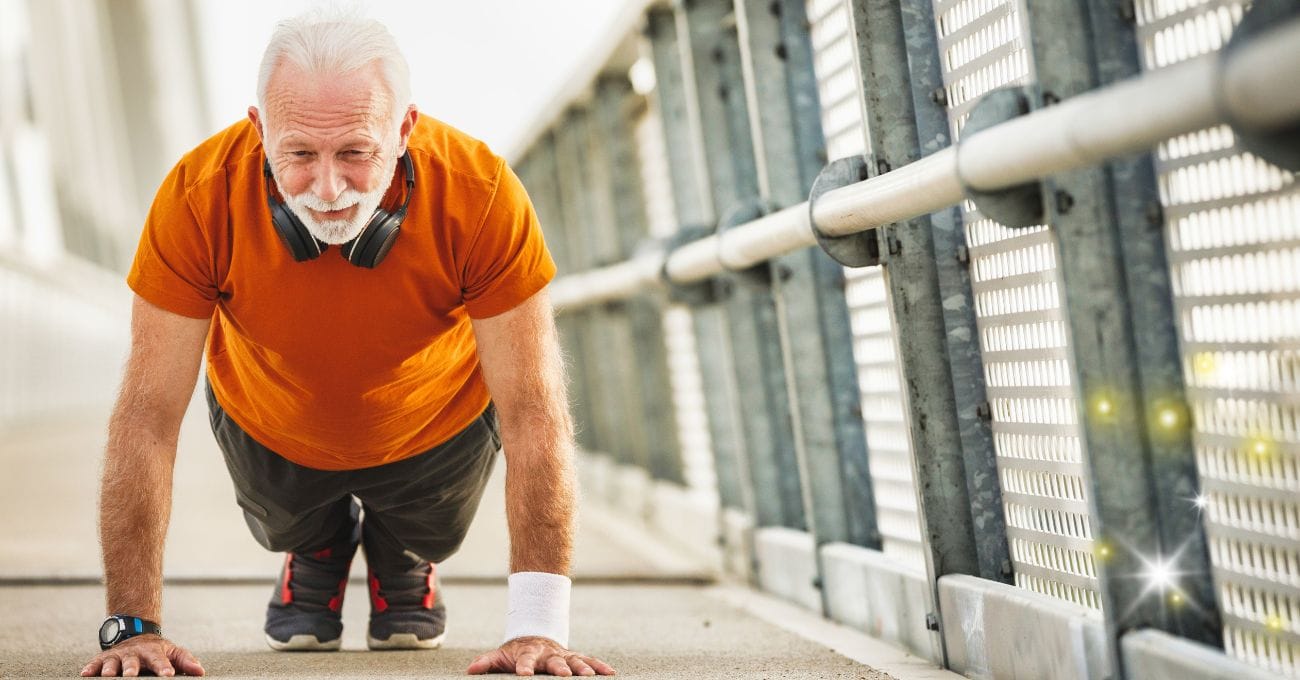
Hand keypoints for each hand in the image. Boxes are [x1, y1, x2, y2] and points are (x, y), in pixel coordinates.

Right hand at [80, 635, 204, 676]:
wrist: (136, 633)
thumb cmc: (156, 650)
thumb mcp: (173, 652)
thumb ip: (185, 661)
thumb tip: (200, 671)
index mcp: (153, 652)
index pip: (160, 661)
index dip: (164, 668)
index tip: (168, 675)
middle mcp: (134, 653)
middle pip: (133, 662)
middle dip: (131, 670)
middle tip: (131, 677)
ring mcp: (118, 656)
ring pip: (112, 663)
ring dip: (110, 670)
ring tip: (108, 676)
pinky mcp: (103, 659)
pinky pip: (95, 663)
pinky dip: (90, 668)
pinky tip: (86, 674)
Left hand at [467, 636, 614, 675]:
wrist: (534, 635)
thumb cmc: (515, 653)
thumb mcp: (500, 656)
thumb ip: (487, 662)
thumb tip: (470, 670)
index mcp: (528, 654)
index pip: (525, 661)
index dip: (524, 668)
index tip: (524, 675)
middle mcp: (548, 654)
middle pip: (554, 661)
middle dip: (560, 669)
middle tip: (565, 676)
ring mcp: (563, 655)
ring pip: (575, 661)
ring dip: (583, 668)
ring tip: (589, 676)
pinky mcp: (575, 657)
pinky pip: (589, 661)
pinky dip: (599, 666)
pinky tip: (609, 673)